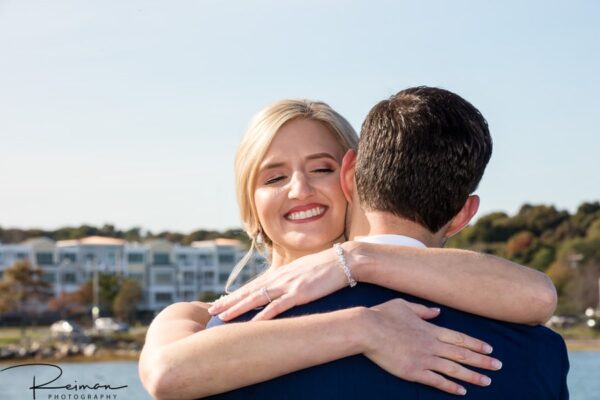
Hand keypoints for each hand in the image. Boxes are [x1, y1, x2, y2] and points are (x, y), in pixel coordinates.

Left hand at [208, 246, 348, 320]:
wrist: (345, 259)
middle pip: (249, 291)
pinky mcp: (300, 293)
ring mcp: (289, 285)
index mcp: (281, 274)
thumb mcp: (305, 272)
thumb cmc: (328, 267)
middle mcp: (280, 278)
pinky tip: (252, 323)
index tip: (221, 302)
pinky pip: (277, 307)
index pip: (254, 285)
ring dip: (238, 308)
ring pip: (257, 298)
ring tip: (222, 316)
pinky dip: (263, 316)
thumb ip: (292, 280)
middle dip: (229, 301)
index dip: (236, 294)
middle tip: (211, 311)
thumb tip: (284, 290)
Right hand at [361, 298, 501, 395]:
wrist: (367, 329)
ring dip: (472, 376)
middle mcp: (431, 344)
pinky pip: (436, 380)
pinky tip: (461, 391)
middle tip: (499, 367)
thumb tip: (438, 311)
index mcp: (431, 329)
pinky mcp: (413, 372)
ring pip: (454, 369)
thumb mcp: (404, 305)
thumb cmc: (383, 315)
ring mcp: (424, 359)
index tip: (490, 349)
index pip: (460, 338)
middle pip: (462, 354)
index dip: (476, 344)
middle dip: (482, 361)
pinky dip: (450, 386)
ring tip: (487, 381)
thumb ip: (423, 310)